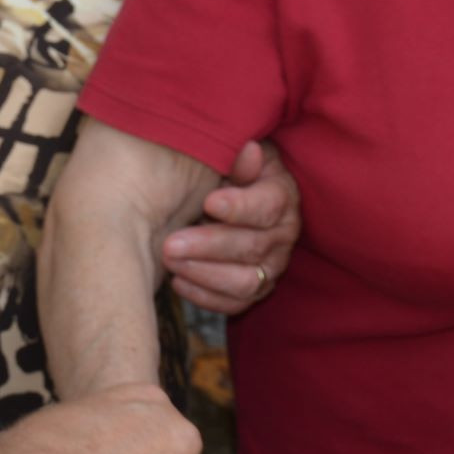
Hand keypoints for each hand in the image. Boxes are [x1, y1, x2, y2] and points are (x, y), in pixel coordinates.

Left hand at [161, 140, 297, 315]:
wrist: (230, 194)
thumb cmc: (228, 170)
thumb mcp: (234, 155)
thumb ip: (238, 158)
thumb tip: (249, 150)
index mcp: (282, 197)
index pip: (268, 206)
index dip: (239, 207)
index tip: (208, 202)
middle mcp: (283, 235)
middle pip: (252, 247)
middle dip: (208, 247)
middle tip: (170, 244)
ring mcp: (271, 266)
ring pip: (246, 282)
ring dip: (204, 274)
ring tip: (170, 263)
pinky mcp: (256, 289)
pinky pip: (235, 303)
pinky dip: (205, 297)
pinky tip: (177, 281)